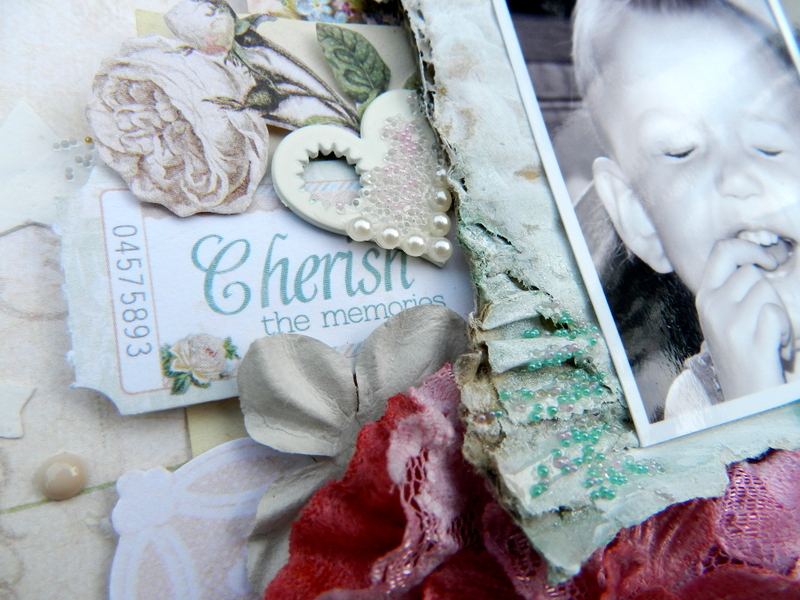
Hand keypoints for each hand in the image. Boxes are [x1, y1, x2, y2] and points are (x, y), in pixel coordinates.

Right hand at [695, 238, 791, 398]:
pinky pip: (774, 314)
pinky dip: (784, 330)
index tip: (767, 260)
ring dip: (779, 312)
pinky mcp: (748, 342)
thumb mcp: (725, 317)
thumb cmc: (743, 355)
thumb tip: (761, 256)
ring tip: (770, 334)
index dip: (749, 248)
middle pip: (750, 272)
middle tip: (766, 316)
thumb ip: (733, 288)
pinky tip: (775, 346)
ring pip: (765, 291)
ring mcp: (728, 325)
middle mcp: (712, 308)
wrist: (745, 398)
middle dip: (768, 290)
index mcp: (705, 298)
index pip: (722, 251)